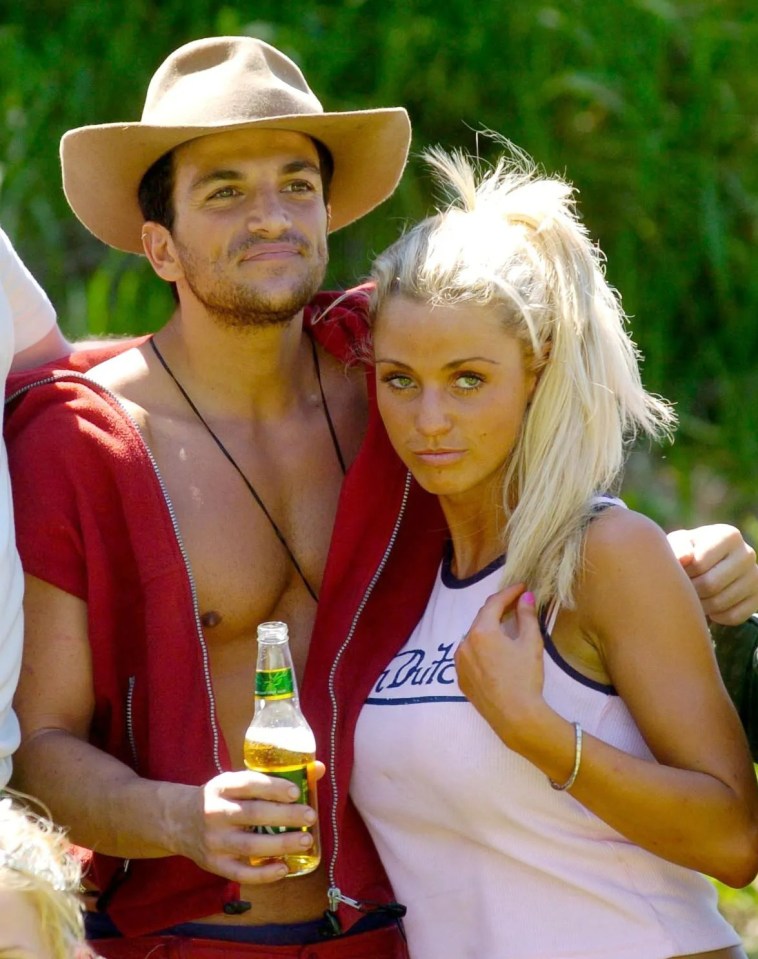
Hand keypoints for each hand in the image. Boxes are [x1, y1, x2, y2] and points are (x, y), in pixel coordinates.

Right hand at [171, 765, 324, 883]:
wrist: (178, 821)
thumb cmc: (220, 798)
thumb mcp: (237, 781)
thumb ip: (273, 778)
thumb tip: (317, 769)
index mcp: (222, 786)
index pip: (248, 783)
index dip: (273, 787)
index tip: (296, 791)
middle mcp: (215, 812)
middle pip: (253, 814)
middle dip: (285, 816)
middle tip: (311, 817)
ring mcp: (214, 841)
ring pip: (250, 845)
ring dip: (281, 844)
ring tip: (306, 841)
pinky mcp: (213, 864)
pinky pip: (240, 872)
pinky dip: (263, 873)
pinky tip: (284, 868)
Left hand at [455, 584, 545, 748]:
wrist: (515, 717)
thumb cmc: (525, 678)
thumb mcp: (531, 644)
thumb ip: (527, 617)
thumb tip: (525, 597)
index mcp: (481, 632)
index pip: (494, 603)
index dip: (509, 593)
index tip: (522, 587)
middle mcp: (464, 644)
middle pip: (482, 619)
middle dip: (498, 609)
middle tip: (515, 604)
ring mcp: (459, 663)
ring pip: (473, 638)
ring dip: (488, 630)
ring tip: (505, 629)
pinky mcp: (461, 679)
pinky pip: (469, 656)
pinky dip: (481, 649)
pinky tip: (494, 654)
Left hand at [668, 525, 757, 625]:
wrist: (708, 565)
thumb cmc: (689, 551)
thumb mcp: (680, 543)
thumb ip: (678, 547)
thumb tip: (684, 558)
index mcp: (729, 535)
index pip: (700, 563)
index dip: (682, 573)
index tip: (678, 572)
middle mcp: (747, 553)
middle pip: (710, 585)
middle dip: (691, 591)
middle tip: (683, 590)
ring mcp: (755, 576)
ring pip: (721, 603)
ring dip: (701, 605)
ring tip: (694, 598)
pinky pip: (734, 616)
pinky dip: (717, 616)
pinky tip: (709, 607)